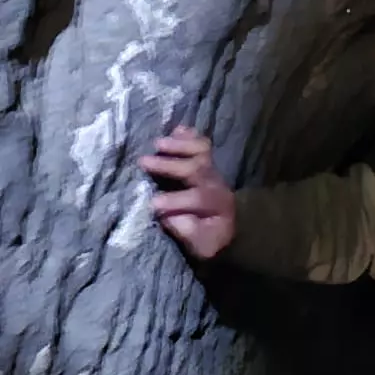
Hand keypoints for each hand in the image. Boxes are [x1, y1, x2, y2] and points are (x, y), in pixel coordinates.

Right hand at [139, 127, 236, 259]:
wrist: (232, 229)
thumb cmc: (211, 238)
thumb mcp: (201, 244)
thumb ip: (185, 230)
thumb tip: (166, 215)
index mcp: (216, 205)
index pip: (197, 199)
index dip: (175, 200)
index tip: (153, 204)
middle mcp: (216, 184)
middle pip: (196, 169)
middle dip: (169, 165)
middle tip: (143, 162)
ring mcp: (213, 171)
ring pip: (201, 152)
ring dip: (179, 145)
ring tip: (157, 144)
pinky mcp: (208, 163)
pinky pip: (203, 144)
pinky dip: (189, 136)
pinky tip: (175, 130)